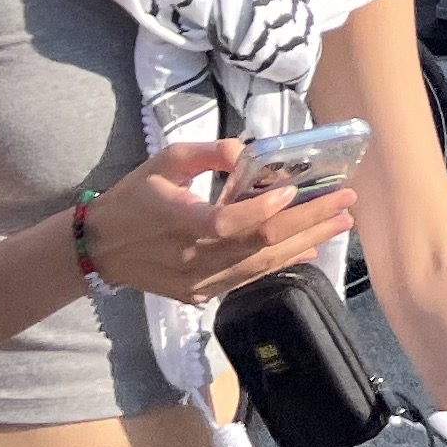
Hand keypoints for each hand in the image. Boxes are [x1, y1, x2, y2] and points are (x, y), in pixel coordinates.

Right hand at [81, 141, 353, 304]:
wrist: (100, 247)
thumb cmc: (136, 196)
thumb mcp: (165, 160)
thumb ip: (207, 153)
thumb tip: (250, 152)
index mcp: (173, 218)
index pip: (225, 221)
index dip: (262, 209)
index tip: (293, 191)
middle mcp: (187, 256)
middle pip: (256, 243)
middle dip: (308, 222)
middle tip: (346, 202)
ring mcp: (194, 281)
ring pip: (259, 265)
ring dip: (305, 243)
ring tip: (339, 224)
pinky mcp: (198, 295)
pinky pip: (247, 280)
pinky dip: (281, 263)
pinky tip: (308, 249)